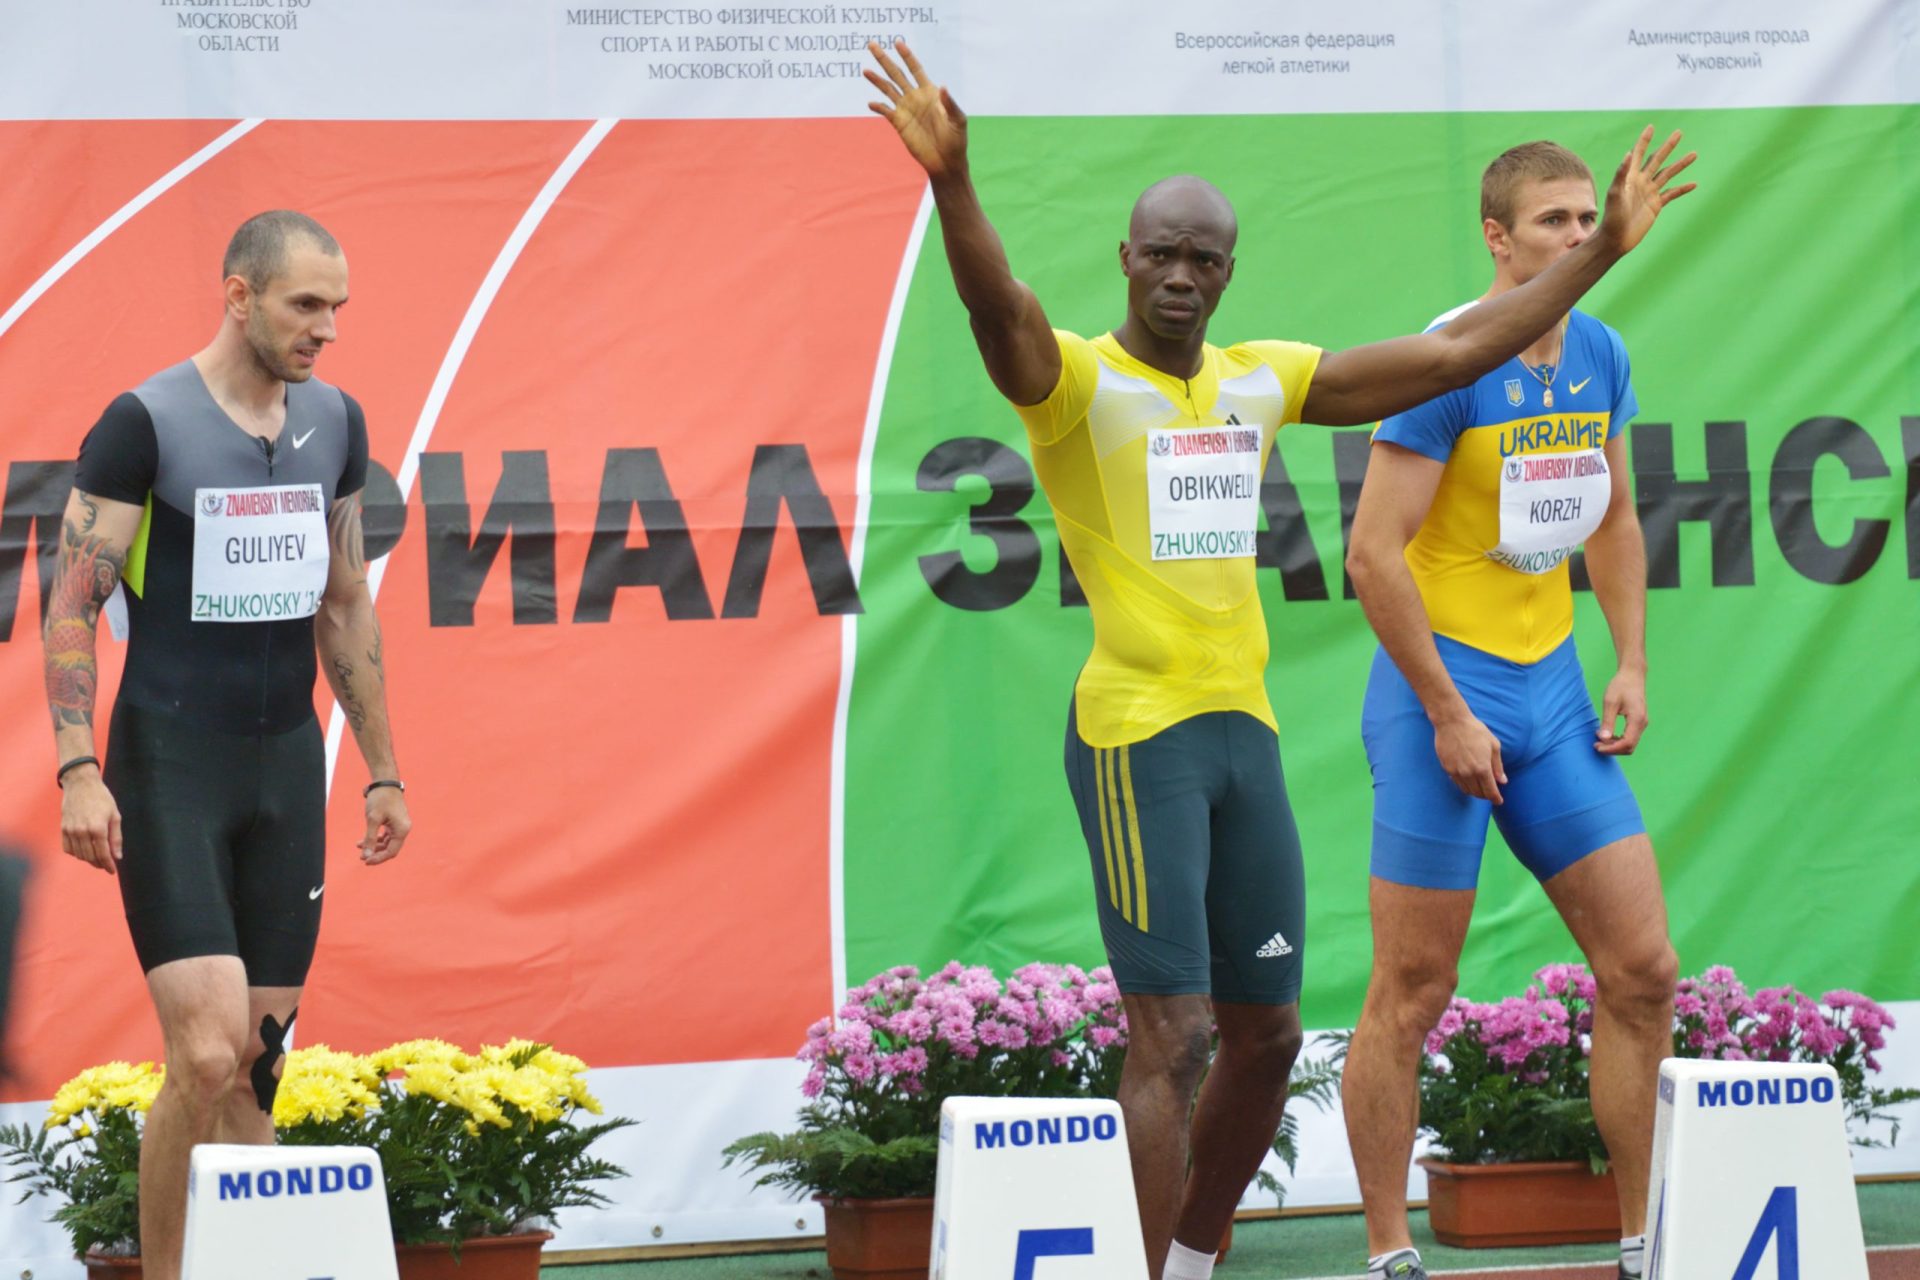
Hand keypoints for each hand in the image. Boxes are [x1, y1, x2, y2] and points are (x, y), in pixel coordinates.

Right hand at [59, 771, 121, 874]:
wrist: (81, 784)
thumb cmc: (102, 798)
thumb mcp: (115, 815)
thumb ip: (116, 837)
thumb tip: (118, 856)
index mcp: (98, 828)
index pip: (103, 854)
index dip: (108, 865)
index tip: (112, 871)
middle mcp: (82, 831)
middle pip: (90, 857)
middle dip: (99, 863)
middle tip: (106, 864)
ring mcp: (71, 830)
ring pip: (79, 854)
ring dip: (88, 859)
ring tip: (97, 858)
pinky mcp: (63, 828)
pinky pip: (68, 848)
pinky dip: (76, 853)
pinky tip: (84, 851)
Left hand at [361, 787, 410, 865]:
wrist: (385, 782)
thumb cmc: (380, 799)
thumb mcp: (373, 819)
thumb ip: (370, 839)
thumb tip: (366, 856)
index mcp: (402, 830)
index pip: (391, 851)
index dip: (378, 858)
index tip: (365, 861)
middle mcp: (403, 829)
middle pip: (390, 848)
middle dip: (376, 853)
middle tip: (362, 857)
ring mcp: (399, 825)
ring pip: (387, 842)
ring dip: (374, 846)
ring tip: (359, 846)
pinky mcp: (394, 822)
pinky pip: (386, 835)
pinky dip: (376, 838)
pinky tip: (363, 839)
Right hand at [865, 39, 967, 179]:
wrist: (946, 161)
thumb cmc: (956, 140)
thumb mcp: (958, 120)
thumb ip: (950, 104)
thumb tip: (943, 88)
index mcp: (929, 92)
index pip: (915, 69)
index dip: (907, 56)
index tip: (898, 43)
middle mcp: (915, 98)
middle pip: (897, 74)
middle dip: (885, 60)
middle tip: (872, 45)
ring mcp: (906, 110)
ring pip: (888, 90)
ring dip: (876, 80)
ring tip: (866, 70)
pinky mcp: (899, 124)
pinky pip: (886, 111)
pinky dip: (878, 107)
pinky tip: (871, 103)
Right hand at [1434, 713, 1505, 803]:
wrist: (1451, 722)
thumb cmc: (1475, 730)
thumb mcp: (1493, 745)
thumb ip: (1498, 766)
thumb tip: (1502, 781)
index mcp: (1482, 768)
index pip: (1490, 791)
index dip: (1496, 799)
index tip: (1499, 801)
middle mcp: (1468, 773)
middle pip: (1478, 793)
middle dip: (1486, 795)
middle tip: (1490, 792)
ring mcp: (1456, 772)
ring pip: (1466, 790)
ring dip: (1474, 791)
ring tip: (1480, 786)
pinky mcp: (1447, 768)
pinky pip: (1456, 783)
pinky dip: (1464, 785)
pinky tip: (1468, 779)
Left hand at [1595, 668, 1648, 754]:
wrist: (1632, 676)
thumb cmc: (1620, 686)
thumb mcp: (1610, 702)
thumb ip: (1608, 721)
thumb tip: (1603, 739)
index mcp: (1637, 719)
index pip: (1627, 743)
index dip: (1612, 749)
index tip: (1597, 746)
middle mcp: (1642, 724)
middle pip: (1630, 747)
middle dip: (1612, 749)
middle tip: (1596, 745)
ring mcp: (1642, 723)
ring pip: (1630, 744)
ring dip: (1615, 746)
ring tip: (1599, 740)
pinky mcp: (1638, 722)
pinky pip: (1630, 737)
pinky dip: (1618, 740)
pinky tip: (1606, 735)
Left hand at [1597, 125, 1696, 255]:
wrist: (1616, 239)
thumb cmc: (1612, 217)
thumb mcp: (1615, 194)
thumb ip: (1621, 174)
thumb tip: (1628, 153)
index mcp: (1630, 177)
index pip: (1638, 154)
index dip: (1644, 140)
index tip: (1651, 127)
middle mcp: (1640, 182)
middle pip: (1657, 160)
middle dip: (1668, 146)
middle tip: (1679, 133)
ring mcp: (1649, 193)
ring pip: (1668, 174)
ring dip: (1680, 164)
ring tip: (1694, 154)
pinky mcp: (1655, 205)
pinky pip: (1672, 194)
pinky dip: (1682, 189)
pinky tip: (1693, 184)